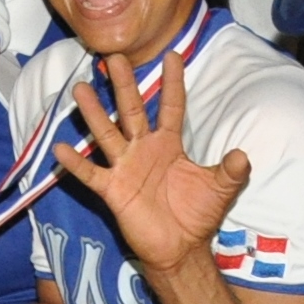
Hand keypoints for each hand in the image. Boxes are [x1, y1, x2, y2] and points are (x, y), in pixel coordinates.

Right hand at [59, 50, 251, 278]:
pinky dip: (76, 163)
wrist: (180, 248)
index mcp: (169, 144)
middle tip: (115, 58)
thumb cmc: (197, 214)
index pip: (171, 107)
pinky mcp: (112, 190)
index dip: (173, 83)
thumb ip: (231, 171)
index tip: (173, 55)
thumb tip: (242, 155)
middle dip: (124, 85)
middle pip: (132, 111)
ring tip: (81, 90)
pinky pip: (91, 174)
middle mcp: (144, 149)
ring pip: (106, 134)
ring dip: (94, 114)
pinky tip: (61, 148)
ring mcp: (125, 167)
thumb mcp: (219, 189)